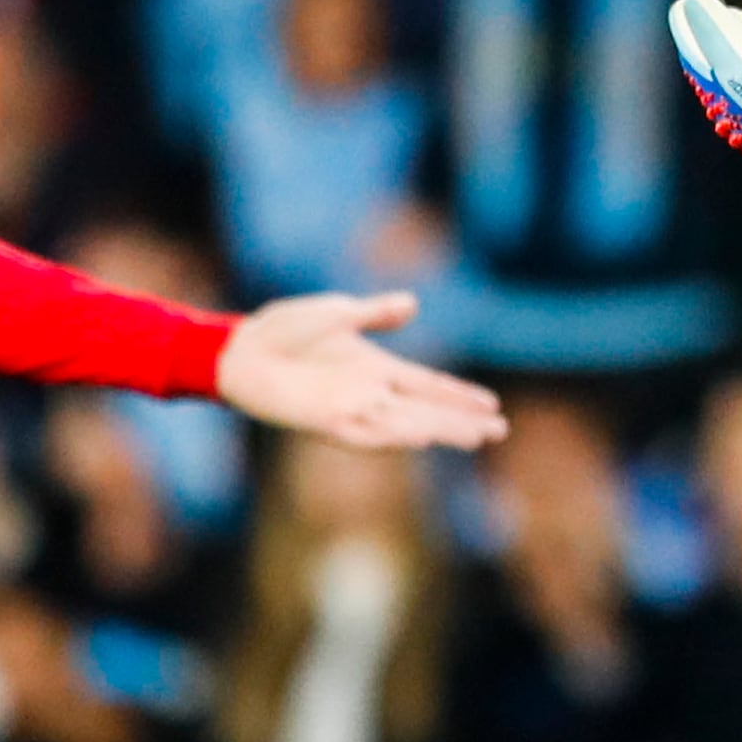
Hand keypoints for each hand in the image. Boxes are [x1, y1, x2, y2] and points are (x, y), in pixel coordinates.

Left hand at [214, 293, 507, 449]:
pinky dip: (395, 435)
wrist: (241, 350)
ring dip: (441, 431)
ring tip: (476, 437)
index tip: (492, 406)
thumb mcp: (335, 313)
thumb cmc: (282, 329)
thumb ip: (375, 313)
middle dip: (463, 421)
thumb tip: (412, 303)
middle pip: (427, 410)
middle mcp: (369, 393)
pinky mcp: (326, 420)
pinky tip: (423, 435)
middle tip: (500, 431)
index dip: (459, 395)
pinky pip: (368, 433)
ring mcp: (350, 409)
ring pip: (407, 424)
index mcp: (375, 368)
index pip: (428, 385)